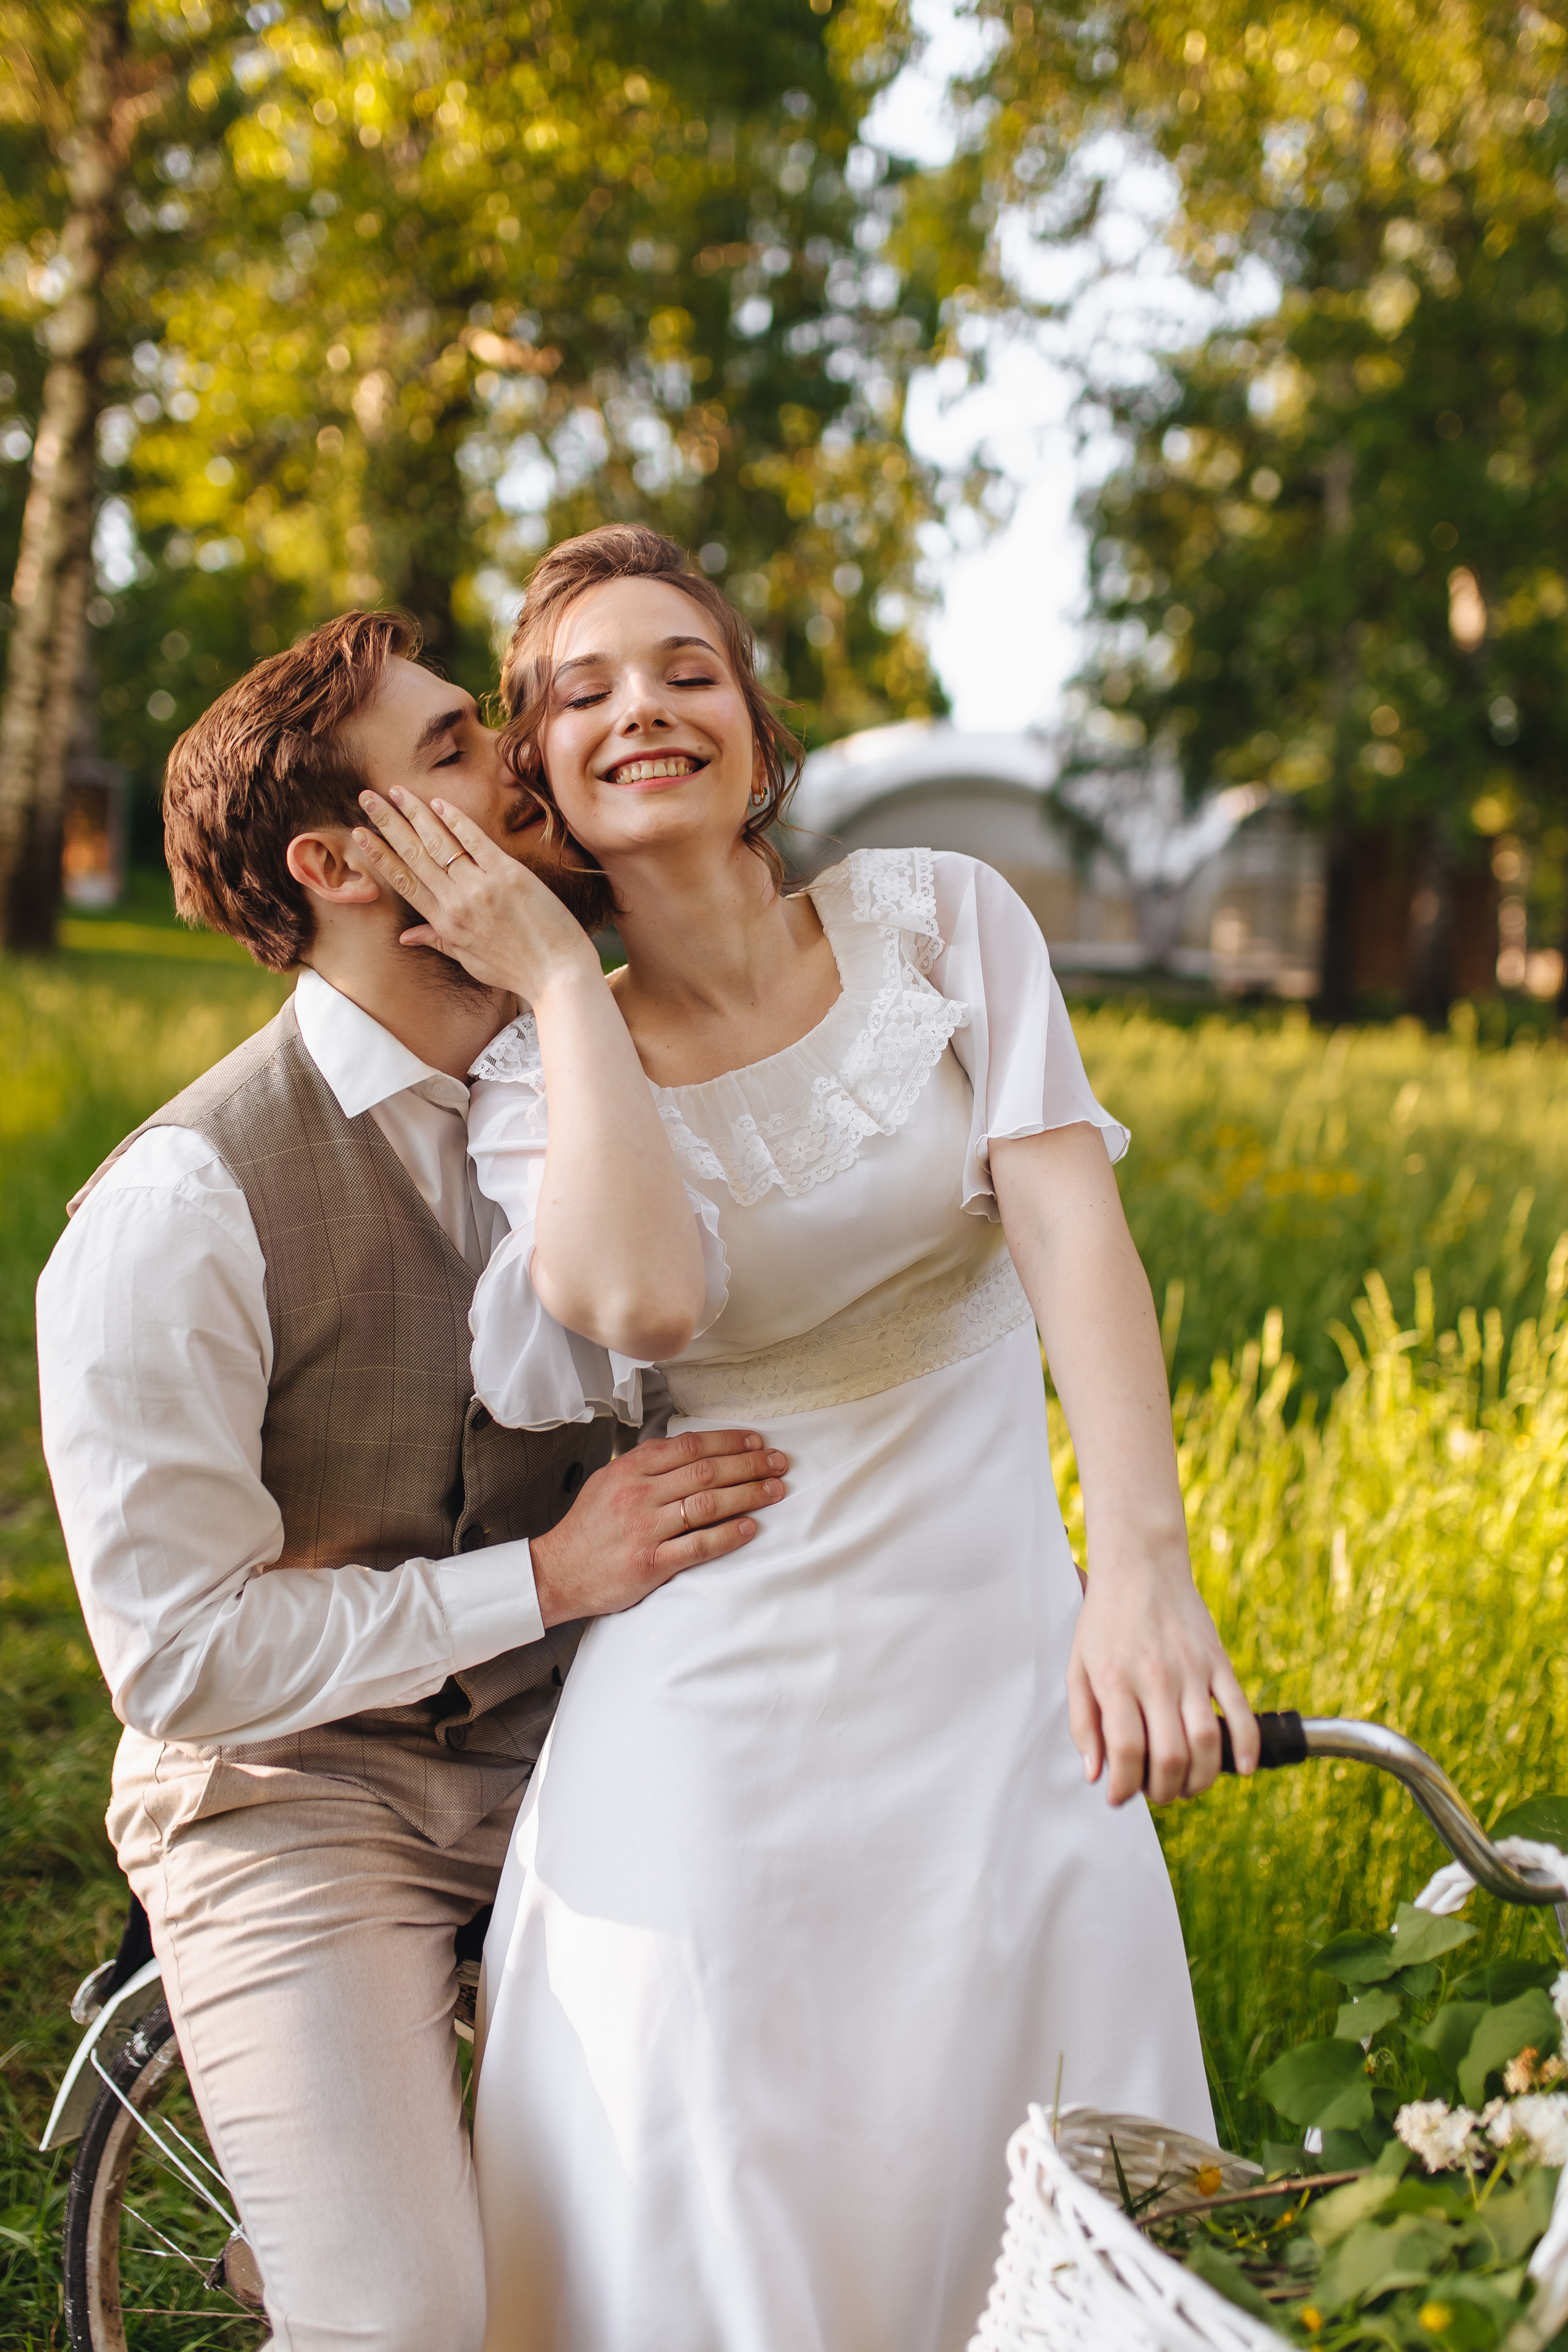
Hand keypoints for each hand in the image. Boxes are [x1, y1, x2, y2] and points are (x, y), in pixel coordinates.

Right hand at [352, 788, 600, 1003]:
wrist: (558, 975)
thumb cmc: (517, 970)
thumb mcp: (470, 961)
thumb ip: (437, 941)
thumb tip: (405, 936)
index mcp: (445, 923)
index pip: (403, 881)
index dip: (379, 854)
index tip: (360, 833)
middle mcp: (457, 902)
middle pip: (413, 854)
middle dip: (387, 823)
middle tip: (367, 797)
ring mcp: (482, 886)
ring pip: (439, 842)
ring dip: (415, 813)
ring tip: (395, 791)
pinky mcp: (509, 874)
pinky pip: (475, 841)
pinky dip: (455, 820)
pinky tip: (438, 803)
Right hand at [529, 1428, 788, 1625]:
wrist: (556, 1572)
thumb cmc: (588, 1528)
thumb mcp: (609, 1482)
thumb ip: (646, 1466)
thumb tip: (689, 1450)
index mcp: (630, 1470)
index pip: (689, 1446)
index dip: (728, 1441)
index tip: (756, 1441)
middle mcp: (638, 1495)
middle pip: (705, 1471)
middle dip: (748, 1464)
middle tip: (778, 1462)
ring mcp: (645, 1530)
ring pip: (707, 1504)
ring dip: (747, 1495)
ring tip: (775, 1490)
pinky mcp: (650, 1563)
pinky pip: (698, 1545)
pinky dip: (728, 1535)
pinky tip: (750, 1527)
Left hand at [1066, 1556, 1258, 1804]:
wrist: (1141, 1565)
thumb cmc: (1105, 1619)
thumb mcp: (1077, 1667)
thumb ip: (1083, 1723)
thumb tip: (1095, 1774)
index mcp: (1116, 1680)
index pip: (1126, 1753)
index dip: (1124, 1788)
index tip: (1120, 1796)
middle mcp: (1156, 1677)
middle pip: (1170, 1757)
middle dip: (1163, 1791)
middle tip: (1154, 1791)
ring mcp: (1192, 1669)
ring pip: (1206, 1743)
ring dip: (1200, 1780)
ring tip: (1186, 1785)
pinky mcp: (1219, 1661)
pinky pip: (1240, 1712)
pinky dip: (1246, 1747)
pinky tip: (1238, 1769)